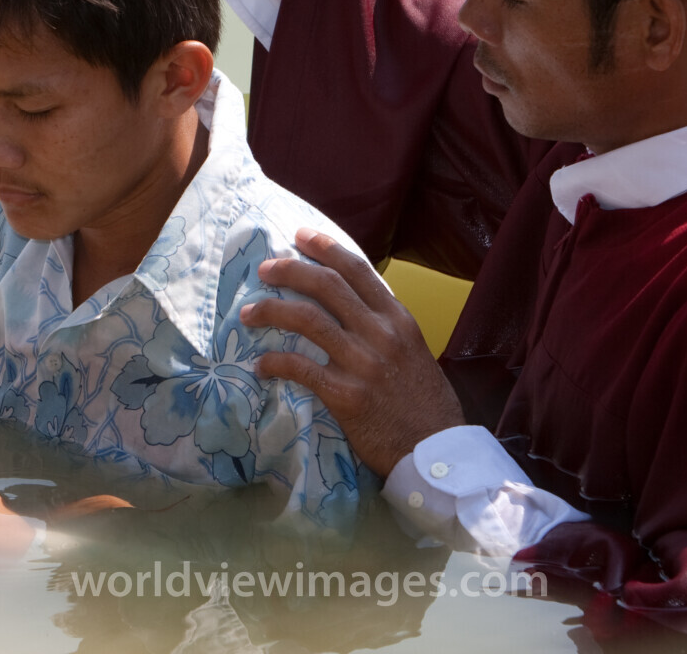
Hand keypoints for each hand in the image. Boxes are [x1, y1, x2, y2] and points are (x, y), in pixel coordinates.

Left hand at [241, 228, 467, 476]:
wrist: (436, 449)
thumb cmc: (426, 403)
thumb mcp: (415, 350)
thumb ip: (386, 327)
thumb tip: (353, 306)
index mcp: (398, 318)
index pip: (358, 269)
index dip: (325, 248)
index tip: (300, 236)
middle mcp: (381, 333)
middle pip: (326, 285)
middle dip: (290, 270)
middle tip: (265, 269)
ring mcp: (363, 363)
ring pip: (307, 319)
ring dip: (271, 311)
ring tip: (249, 313)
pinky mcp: (346, 395)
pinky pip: (300, 367)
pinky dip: (275, 362)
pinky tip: (262, 365)